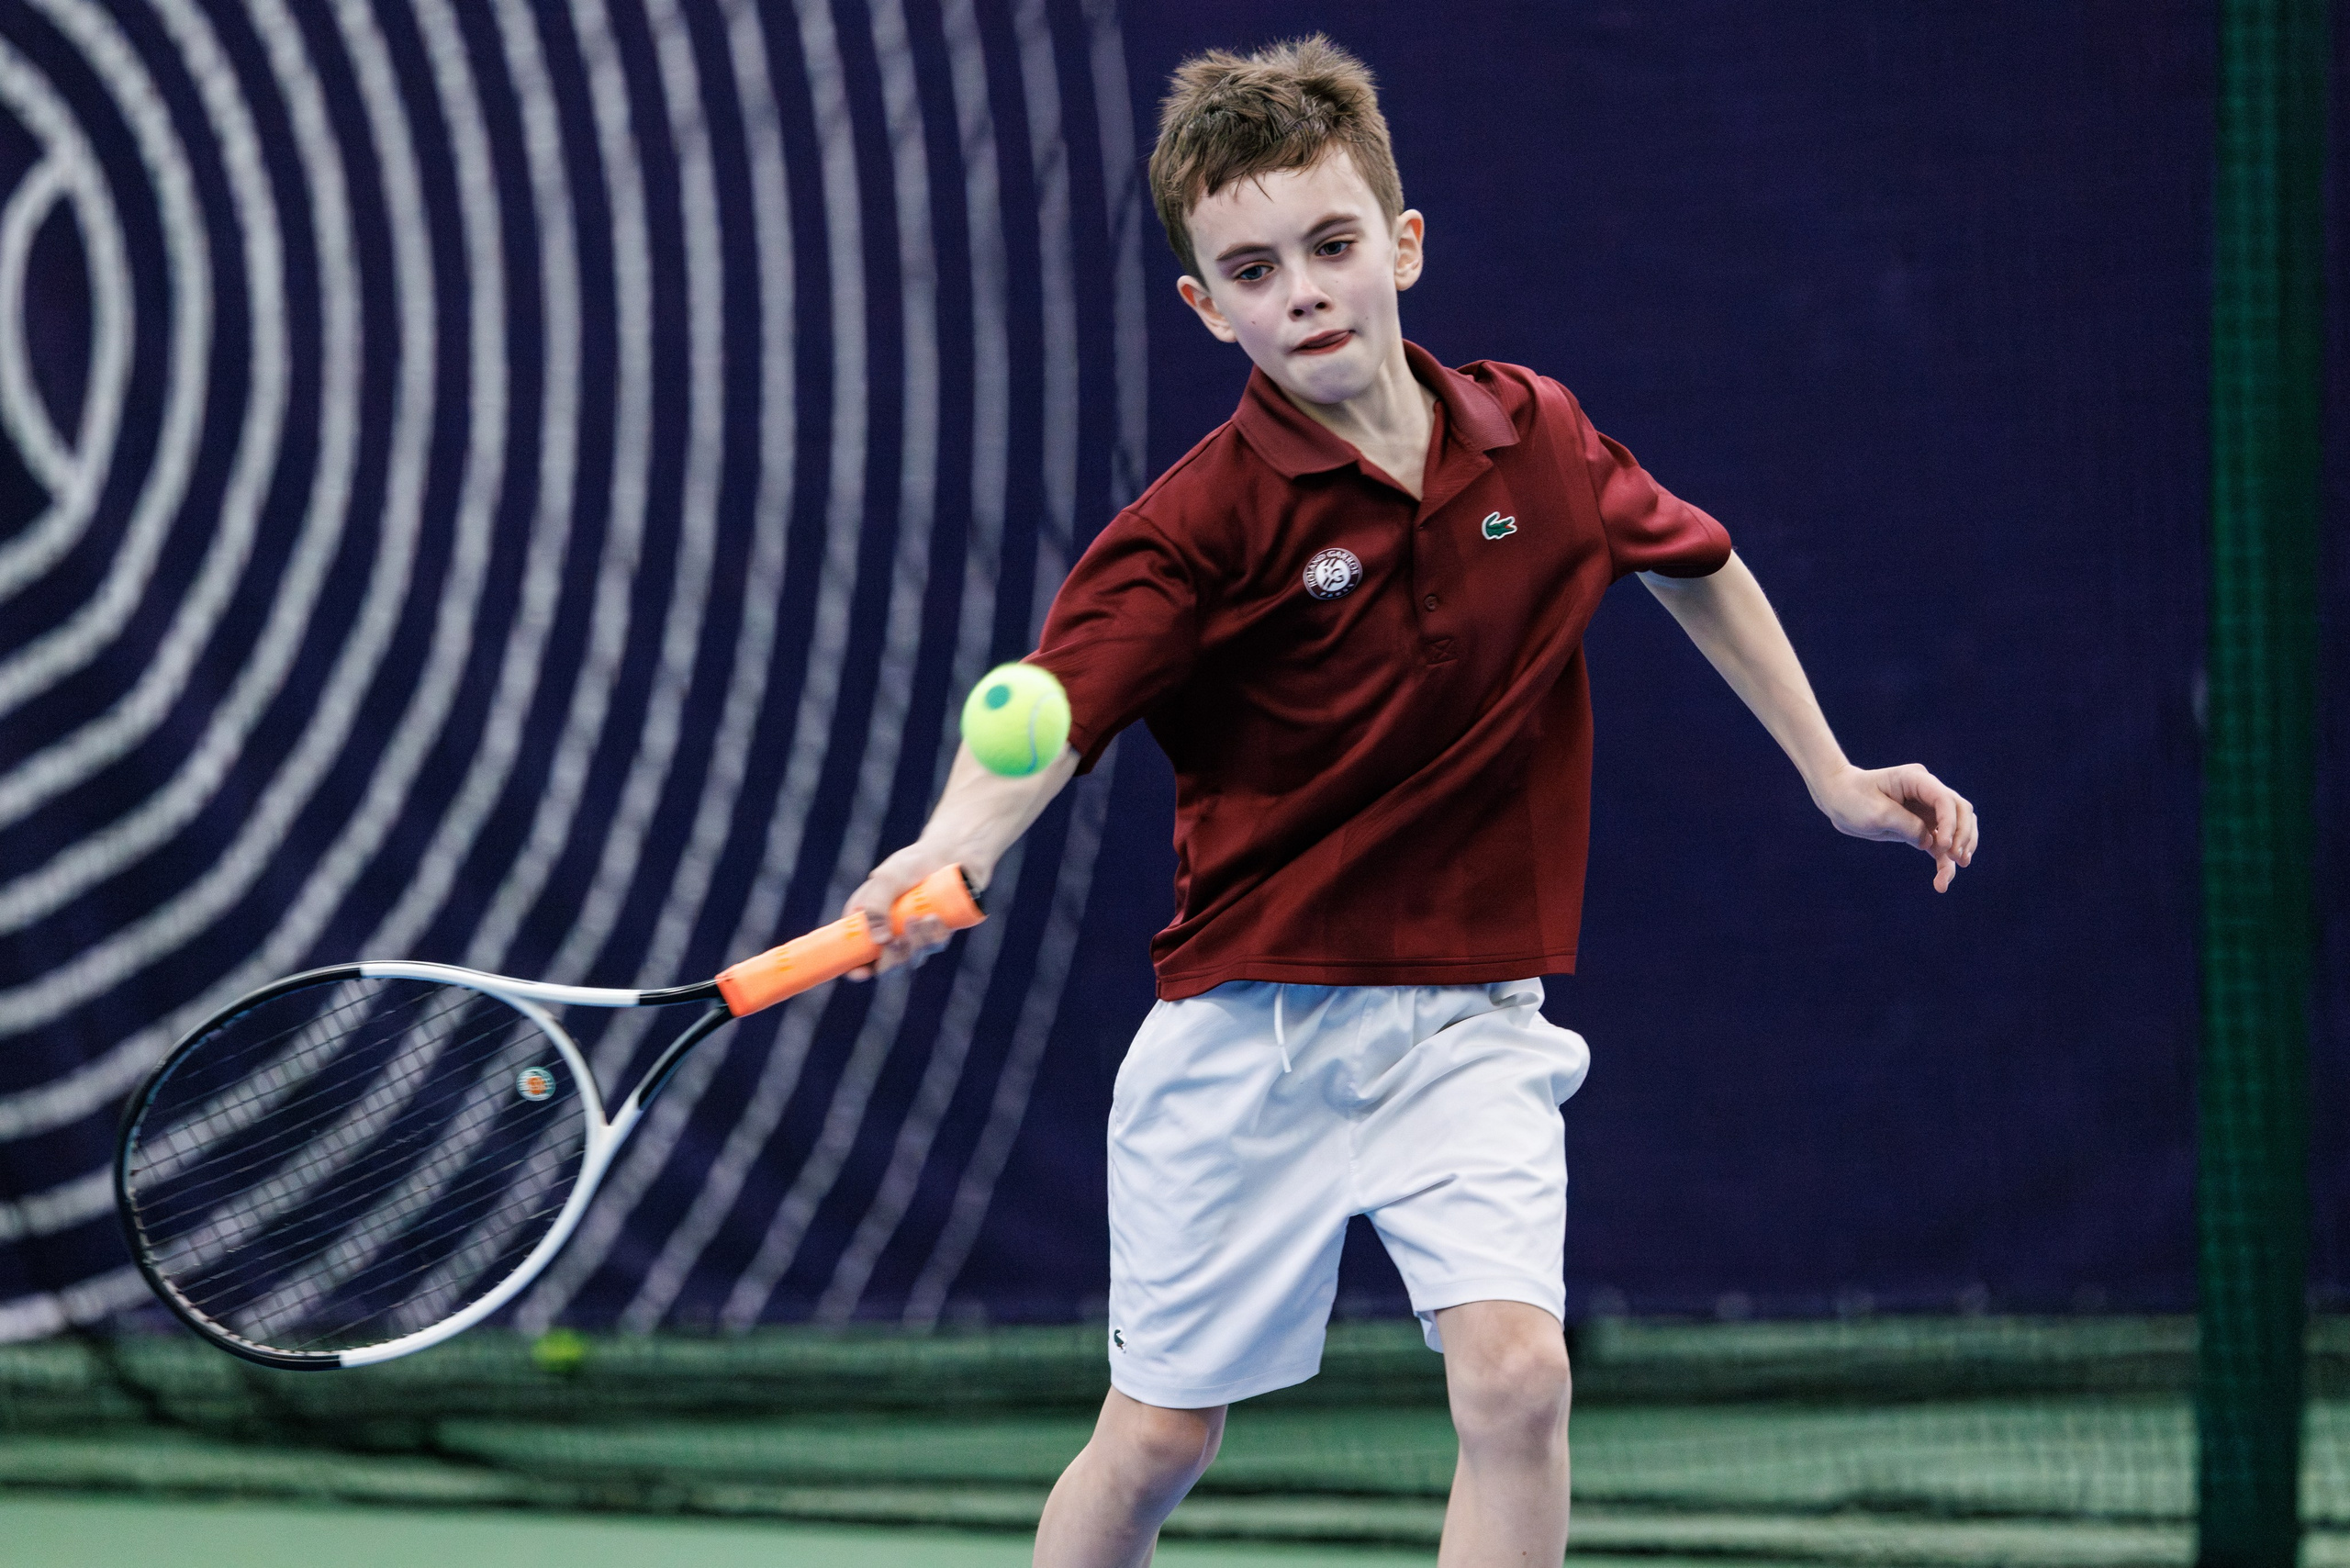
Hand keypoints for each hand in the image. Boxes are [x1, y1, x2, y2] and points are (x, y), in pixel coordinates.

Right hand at [843, 842, 966, 979]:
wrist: (951, 854)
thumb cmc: (913, 862)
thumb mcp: (888, 878)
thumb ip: (876, 905)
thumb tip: (880, 941)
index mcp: (867, 920)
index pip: (854, 954)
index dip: (855, 969)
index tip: (861, 972)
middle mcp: (888, 931)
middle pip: (884, 965)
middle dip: (892, 959)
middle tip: (898, 940)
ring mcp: (913, 934)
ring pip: (911, 958)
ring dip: (915, 943)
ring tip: (923, 917)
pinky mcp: (935, 933)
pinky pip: (934, 946)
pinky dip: (934, 936)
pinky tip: (936, 917)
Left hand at [1810, 763, 1978, 891]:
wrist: (1838, 800)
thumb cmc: (1852, 800)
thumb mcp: (1876, 814)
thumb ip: (1906, 825)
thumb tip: (1930, 842)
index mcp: (1916, 779)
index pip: (1946, 799)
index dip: (1950, 823)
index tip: (1942, 845)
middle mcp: (1927, 792)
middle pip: (1961, 811)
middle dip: (1963, 835)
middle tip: (1957, 858)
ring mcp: (1927, 809)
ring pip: (1957, 828)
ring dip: (1961, 847)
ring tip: (1958, 868)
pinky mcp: (1921, 825)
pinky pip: (1940, 843)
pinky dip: (1944, 860)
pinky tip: (1942, 881)